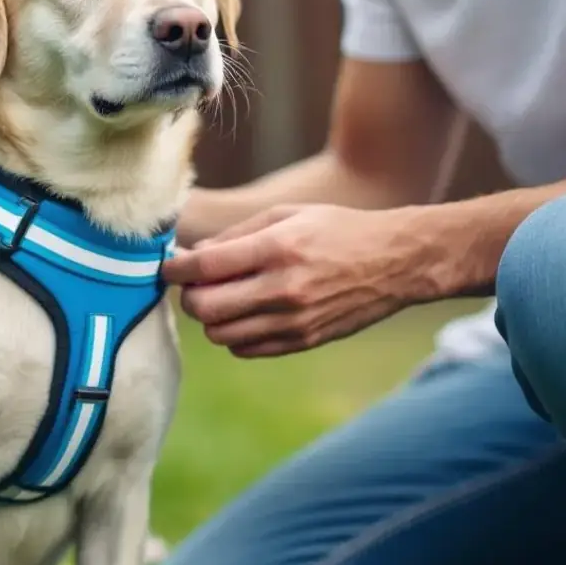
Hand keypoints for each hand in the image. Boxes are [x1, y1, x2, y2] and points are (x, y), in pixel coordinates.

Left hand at [162, 204, 435, 357]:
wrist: (397, 262)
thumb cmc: (337, 229)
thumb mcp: (285, 215)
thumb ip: (234, 236)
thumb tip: (191, 256)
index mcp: (277, 248)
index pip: (203, 267)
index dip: (174, 268)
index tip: (169, 266)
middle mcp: (283, 288)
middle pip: (203, 308)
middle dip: (189, 295)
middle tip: (194, 283)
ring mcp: (294, 320)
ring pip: (220, 335)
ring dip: (211, 318)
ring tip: (224, 297)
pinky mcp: (303, 341)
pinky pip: (246, 349)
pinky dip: (235, 335)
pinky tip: (247, 313)